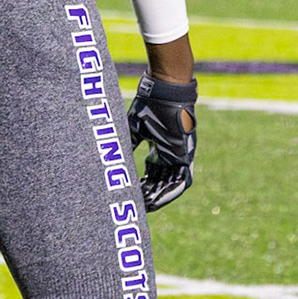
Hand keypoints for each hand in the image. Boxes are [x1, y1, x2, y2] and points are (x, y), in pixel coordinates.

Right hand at [128, 73, 197, 210]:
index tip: (131, 193)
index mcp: (160, 149)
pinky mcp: (186, 155)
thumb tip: (110, 157)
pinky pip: (182, 181)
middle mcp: (171, 154)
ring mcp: (180, 155)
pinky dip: (171, 192)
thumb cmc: (149, 106)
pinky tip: (158, 200)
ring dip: (159, 196)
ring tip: (146, 206)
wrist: (164, 92)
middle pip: (160, 181)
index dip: (142, 185)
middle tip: (137, 205)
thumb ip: (127, 146)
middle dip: (150, 195)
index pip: (151, 174)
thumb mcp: (133, 130)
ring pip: (171, 183)